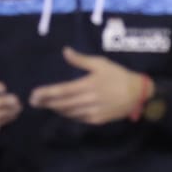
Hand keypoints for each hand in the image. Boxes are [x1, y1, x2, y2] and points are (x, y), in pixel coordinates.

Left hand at [28, 48, 146, 125]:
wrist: (137, 94)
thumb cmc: (118, 75)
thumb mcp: (100, 63)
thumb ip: (81, 60)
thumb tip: (65, 51)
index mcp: (87, 85)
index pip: (61, 91)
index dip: (46, 93)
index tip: (33, 94)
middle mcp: (88, 100)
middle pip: (61, 103)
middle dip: (46, 103)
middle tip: (33, 102)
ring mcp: (92, 112)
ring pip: (68, 112)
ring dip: (56, 109)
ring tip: (46, 105)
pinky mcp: (96, 120)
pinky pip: (77, 118)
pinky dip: (68, 114)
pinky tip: (63, 110)